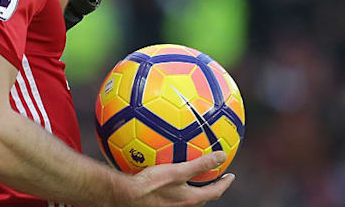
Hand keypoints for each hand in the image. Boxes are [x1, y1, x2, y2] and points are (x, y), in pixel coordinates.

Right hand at [112, 152, 234, 206]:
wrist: (128, 195)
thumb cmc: (153, 184)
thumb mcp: (178, 170)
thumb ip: (200, 164)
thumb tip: (221, 155)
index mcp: (191, 199)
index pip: (215, 192)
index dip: (224, 183)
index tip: (230, 175)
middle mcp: (182, 205)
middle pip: (201, 197)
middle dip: (208, 187)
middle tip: (212, 176)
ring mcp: (170, 205)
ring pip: (186, 196)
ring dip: (190, 186)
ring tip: (188, 175)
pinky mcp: (158, 202)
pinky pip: (171, 193)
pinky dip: (174, 184)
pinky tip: (162, 173)